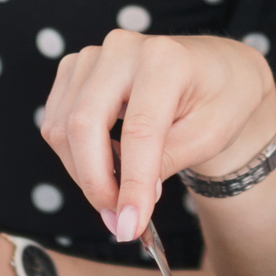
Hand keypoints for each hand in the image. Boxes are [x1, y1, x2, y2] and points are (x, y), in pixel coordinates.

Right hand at [38, 31, 275, 243]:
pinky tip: (107, 163)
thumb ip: (168, 163)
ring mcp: (93, 55)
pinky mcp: (74, 69)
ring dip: (84, 173)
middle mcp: (123, 49)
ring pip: (62, 128)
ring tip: (119, 193)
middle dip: (96, 182)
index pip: (138, 130)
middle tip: (119, 221)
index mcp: (166, 59)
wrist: (217, 70)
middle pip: (84, 125)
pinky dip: (75, 155)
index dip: (131, 183)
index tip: (130, 226)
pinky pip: (55, 123)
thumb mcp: (211, 135)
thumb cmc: (220, 98)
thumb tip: (129, 201)